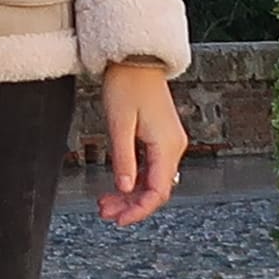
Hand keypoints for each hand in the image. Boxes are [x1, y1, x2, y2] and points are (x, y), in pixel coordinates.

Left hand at [95, 60, 187, 225]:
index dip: (139, 210)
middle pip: (156, 189)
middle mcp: (173, 147)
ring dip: (130, 193)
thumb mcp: (119, 123)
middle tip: (105, 213)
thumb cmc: (127, 84)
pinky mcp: (160, 137)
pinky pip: (150, 167)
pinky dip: (134, 178)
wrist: (136, 58)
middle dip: (131, 205)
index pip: (158, 191)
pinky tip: (117, 185)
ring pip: (152, 179)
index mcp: (166, 146)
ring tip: (105, 202)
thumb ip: (123, 158)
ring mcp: (168, 142)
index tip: (119, 220)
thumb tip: (126, 187)